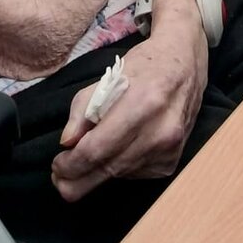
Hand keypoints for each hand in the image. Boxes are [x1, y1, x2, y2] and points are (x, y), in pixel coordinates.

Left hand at [52, 21, 207, 201]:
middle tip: (59, 177)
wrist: (186, 63)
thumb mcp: (109, 76)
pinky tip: (116, 150)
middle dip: (76, 179)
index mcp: (143, 103)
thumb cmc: (145, 64)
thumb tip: (67, 143)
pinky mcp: (172, 162)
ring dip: (97, 172)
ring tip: (85, 158)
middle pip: (107, 170)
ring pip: (119, 175)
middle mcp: (160, 131)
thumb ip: (83, 109)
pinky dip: (119, 167)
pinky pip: (135, 175)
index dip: (70, 164)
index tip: (56, 164)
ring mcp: (170, 150)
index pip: (97, 149)